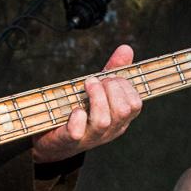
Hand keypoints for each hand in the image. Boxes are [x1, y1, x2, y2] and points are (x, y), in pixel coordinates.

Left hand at [31, 45, 142, 163]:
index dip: (125, 86)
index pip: (135, 104)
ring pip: (103, 120)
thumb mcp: (99, 91)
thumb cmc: (81, 112)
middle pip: (123, 111)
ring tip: (87, 84)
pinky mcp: (70, 140)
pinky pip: (77, 131)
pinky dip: (77, 118)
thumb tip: (126, 49)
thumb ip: (113, 71)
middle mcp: (109, 130)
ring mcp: (91, 137)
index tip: (111, 77)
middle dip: (111, 88)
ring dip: (96, 97)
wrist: (55, 141)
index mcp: (120, 120)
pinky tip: (75, 109)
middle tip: (96, 80)